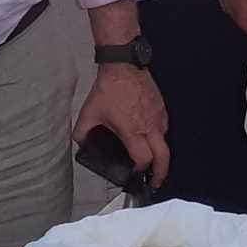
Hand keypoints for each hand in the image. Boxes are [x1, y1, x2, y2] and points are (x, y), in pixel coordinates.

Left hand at [74, 65, 170, 188]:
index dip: (140, 171)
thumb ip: (82, 132)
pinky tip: (150, 138)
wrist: (124, 65)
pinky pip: (164, 128)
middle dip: (161, 173)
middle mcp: (150, 126)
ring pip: (165, 142)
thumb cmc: (109, 89)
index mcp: (133, 131)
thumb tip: (81, 143)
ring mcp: (158, 116)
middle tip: (156, 182)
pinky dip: (160, 138)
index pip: (144, 159)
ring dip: (161, 155)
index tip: (135, 175)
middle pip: (164, 157)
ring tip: (153, 162)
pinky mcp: (161, 107)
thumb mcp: (89, 113)